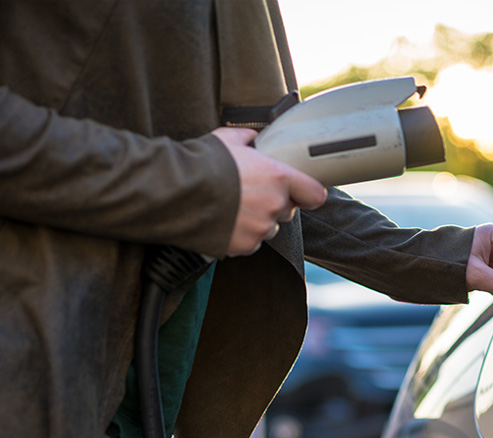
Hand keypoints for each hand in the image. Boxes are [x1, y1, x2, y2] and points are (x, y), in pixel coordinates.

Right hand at [212, 127, 326, 255]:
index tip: (304, 193)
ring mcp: (260, 228)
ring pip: (268, 228)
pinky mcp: (244, 245)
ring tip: (233, 208)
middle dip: (273, 204)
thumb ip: (248, 139)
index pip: (315, 194)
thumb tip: (252, 136)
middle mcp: (274, 205)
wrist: (177, 192)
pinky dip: (241, 235)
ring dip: (257, 220)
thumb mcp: (228, 139)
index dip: (309, 193)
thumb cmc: (203, 164)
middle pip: (286, 210)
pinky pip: (250, 242)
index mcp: (278, 177)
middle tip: (251, 195)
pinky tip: (224, 221)